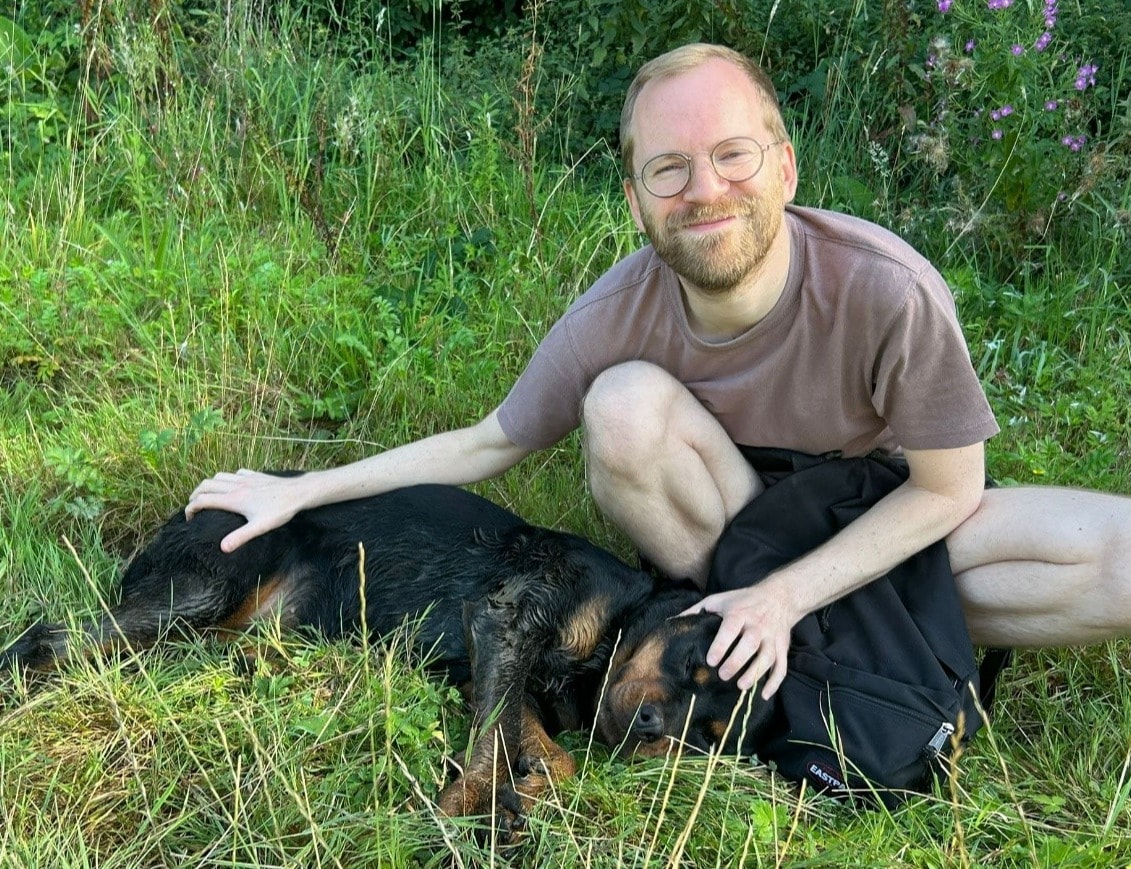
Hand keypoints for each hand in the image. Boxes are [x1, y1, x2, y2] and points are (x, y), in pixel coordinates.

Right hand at [185, 469, 301, 551]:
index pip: (203, 500)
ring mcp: (245, 478)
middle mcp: (236, 485)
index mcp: (234, 499)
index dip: (191, 508)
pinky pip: (234, 473)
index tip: (189, 518)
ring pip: (218, 476)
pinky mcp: (254, 475)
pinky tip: (232, 486)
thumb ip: (240, 537)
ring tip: (208, 496)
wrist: (297, 492)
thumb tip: (222, 548)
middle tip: (194, 507)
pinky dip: (227, 478)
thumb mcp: (259, 527)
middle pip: (206, 485)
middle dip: (195, 495)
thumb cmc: (279, 511)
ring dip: (209, 485)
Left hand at [681, 582, 795, 697]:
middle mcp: (757, 625)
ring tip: (741, 686)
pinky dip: (775, 681)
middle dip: (737, 661)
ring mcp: (772, 637)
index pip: (730, 628)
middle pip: (750, 644)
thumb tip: (671, 623)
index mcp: (739, 613)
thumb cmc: (742, 601)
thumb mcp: (719, 600)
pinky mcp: (782, 647)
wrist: (778, 596)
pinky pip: (782, 666)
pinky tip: (763, 694)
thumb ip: (696, 611)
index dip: (721, 644)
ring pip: (767, 656)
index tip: (711, 660)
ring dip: (755, 673)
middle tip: (722, 675)